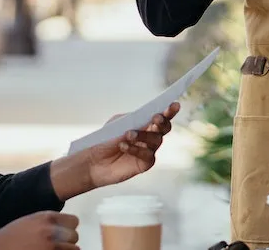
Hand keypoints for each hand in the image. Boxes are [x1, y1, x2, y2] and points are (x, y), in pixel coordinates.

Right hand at [0, 211, 80, 249]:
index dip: (69, 228)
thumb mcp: (30, 221)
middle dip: (68, 242)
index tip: (63, 234)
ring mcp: (49, 247)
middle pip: (74, 236)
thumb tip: (67, 227)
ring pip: (74, 249)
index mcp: (46, 218)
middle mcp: (49, 231)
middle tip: (56, 246)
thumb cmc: (10, 237)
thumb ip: (48, 222)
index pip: (74, 221)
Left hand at [49, 102, 179, 198]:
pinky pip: (147, 155)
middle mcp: (151, 136)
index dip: (170, 110)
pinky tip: (124, 146)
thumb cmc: (106, 139)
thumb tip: (148, 118)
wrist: (94, 160)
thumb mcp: (118, 124)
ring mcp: (149, 150)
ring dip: (143, 135)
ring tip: (128, 134)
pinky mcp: (145, 164)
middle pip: (165, 128)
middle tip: (155, 118)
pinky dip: (136, 149)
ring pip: (156, 140)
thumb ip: (134, 120)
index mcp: (146, 123)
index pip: (162, 115)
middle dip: (163, 121)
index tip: (174, 104)